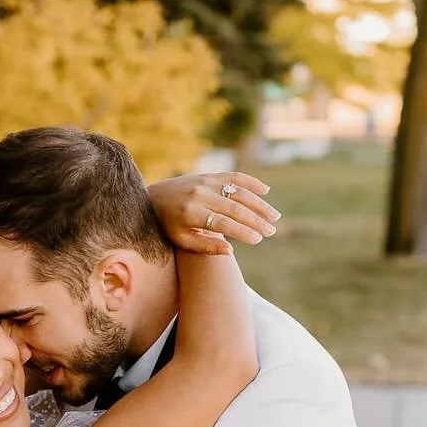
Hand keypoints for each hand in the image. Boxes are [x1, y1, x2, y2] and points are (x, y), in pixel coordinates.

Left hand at [147, 172, 279, 254]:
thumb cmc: (168, 226)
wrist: (152, 198)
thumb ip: (205, 246)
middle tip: (272, 230)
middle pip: (235, 208)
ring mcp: (205, 182)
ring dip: (259, 203)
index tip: (258, 239)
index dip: (242, 231)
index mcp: (191, 214)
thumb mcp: (181, 240)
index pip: (223, 223)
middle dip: (256, 220)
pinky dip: (251, 182)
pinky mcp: (209, 175)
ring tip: (274, 216)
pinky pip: (234, 176)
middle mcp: (200, 195)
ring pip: (239, 191)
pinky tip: (266, 190)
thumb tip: (230, 251)